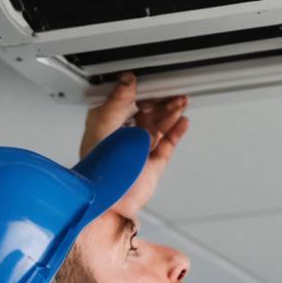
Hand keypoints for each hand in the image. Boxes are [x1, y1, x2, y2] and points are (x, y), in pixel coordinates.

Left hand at [78, 74, 188, 217]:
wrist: (109, 202)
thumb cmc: (98, 168)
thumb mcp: (103, 125)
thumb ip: (117, 102)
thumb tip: (127, 80)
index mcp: (109, 124)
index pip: (129, 101)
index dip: (143, 91)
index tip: (155, 81)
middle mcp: (125, 135)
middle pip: (149, 112)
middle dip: (163, 102)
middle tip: (174, 93)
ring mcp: (141, 149)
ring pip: (160, 125)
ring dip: (172, 113)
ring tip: (181, 103)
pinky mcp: (153, 163)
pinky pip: (168, 143)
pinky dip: (177, 132)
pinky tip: (183, 122)